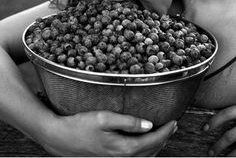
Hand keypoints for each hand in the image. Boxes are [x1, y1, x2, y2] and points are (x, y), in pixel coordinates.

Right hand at [41, 110, 176, 155]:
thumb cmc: (80, 126)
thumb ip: (128, 122)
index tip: (174, 121)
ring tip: (164, 133)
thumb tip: (149, 124)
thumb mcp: (104, 118)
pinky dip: (146, 151)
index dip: (165, 131)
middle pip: (151, 151)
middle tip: (173, 125)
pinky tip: (145, 143)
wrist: (61, 139)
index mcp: (123, 149)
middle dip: (164, 138)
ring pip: (144, 157)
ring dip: (156, 146)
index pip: (151, 141)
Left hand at [203, 105, 235, 156]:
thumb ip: (232, 111)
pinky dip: (235, 155)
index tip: (204, 129)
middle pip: (230, 136)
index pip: (226, 114)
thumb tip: (213, 115)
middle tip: (210, 153)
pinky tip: (230, 157)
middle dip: (219, 146)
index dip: (214, 121)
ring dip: (228, 156)